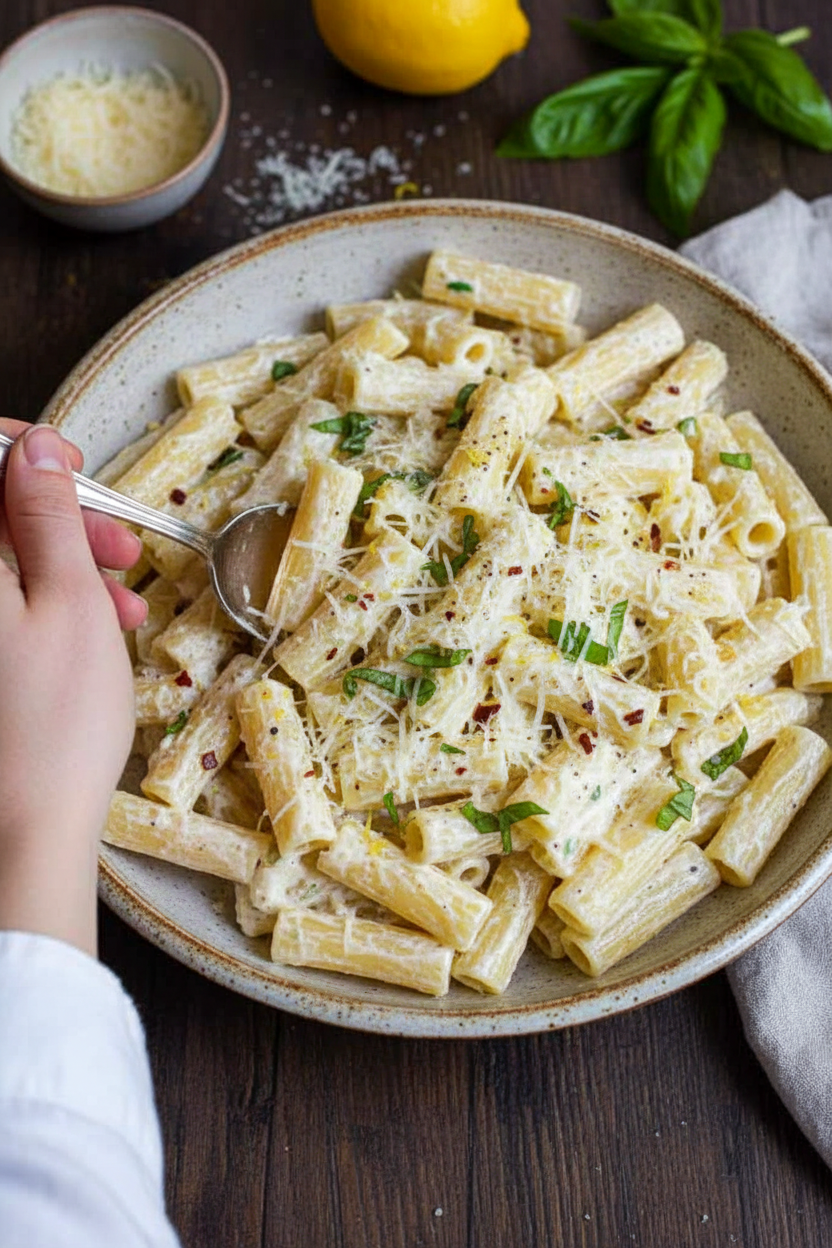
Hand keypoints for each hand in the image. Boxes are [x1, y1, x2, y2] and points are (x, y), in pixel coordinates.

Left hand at [0, 421, 145, 954]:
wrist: (24, 828)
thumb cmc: (55, 723)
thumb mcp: (71, 600)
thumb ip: (48, 515)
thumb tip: (32, 449)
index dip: (19, 453)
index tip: (68, 466)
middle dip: (56, 517)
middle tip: (115, 546)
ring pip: (4, 564)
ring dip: (63, 565)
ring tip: (124, 603)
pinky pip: (5, 606)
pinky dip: (47, 603)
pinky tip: (97, 631)